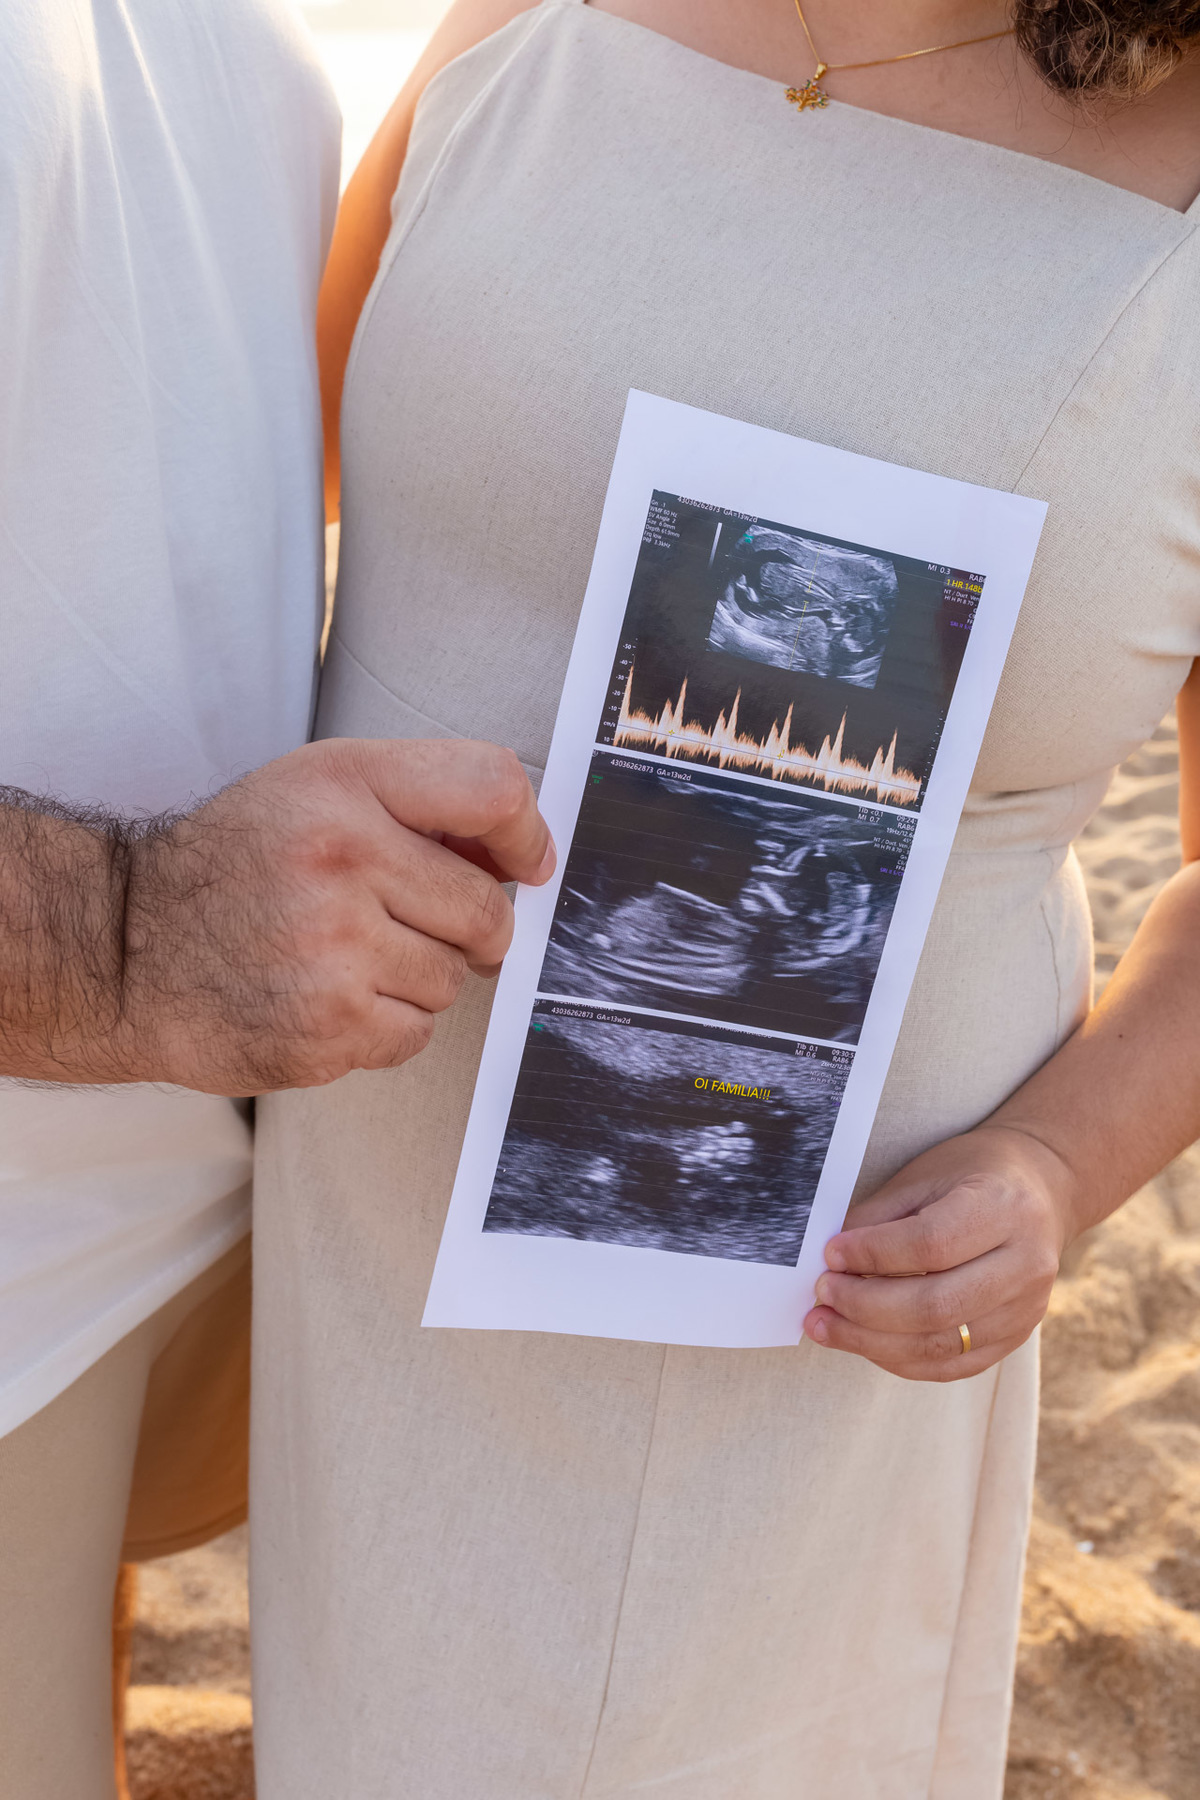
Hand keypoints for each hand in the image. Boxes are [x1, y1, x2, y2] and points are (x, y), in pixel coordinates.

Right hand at [118, 738, 553, 1094]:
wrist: (124, 949)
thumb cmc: (238, 865)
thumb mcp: (315, 791)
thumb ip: (417, 804)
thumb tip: (524, 860)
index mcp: (344, 784)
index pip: (491, 789)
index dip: (526, 834)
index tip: (525, 866)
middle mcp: (340, 857)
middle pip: (485, 910)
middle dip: (468, 929)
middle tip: (407, 926)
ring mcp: (332, 949)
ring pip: (453, 979)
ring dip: (417, 979)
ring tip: (344, 959)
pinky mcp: (325, 1028)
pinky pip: (416, 1034)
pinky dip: (386, 1026)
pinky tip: (328, 999)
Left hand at [802, 1124, 1077, 1379]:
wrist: (1039, 1191)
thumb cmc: (971, 1176)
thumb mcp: (923, 1177)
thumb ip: (878, 1220)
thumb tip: (831, 1265)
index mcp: (1003, 1208)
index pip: (931, 1245)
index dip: (873, 1255)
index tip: (830, 1255)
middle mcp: (1026, 1263)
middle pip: (936, 1305)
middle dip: (865, 1307)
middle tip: (821, 1296)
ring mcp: (1026, 1308)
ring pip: (941, 1344)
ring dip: (872, 1342)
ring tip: (826, 1325)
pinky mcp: (1015, 1338)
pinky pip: (951, 1365)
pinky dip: (899, 1358)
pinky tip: (863, 1341)